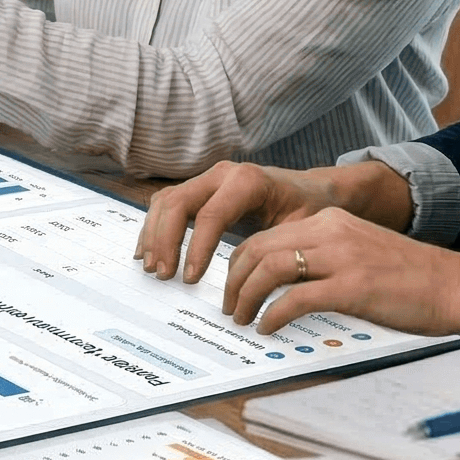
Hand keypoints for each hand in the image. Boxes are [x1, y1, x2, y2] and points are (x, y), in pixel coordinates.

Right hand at [134, 160, 343, 286]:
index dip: (196, 248)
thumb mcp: (302, 229)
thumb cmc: (308, 210)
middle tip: (163, 275)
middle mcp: (223, 173)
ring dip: (154, 235)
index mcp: (248, 181)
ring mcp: (208, 178)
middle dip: (165, 241)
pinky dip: (155, 227)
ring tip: (152, 268)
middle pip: (178, 203)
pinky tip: (149, 252)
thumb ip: (276, 251)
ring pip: (167, 201)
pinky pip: (168, 203)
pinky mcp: (200, 188)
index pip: (210, 215)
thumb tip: (253, 285)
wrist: (310, 190)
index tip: (189, 279)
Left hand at [219, 209, 459, 335]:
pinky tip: (269, 328)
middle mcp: (332, 231)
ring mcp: (342, 258)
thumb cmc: (412, 278)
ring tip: (242, 319)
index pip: (266, 236)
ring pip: (269, 269)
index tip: (233, 285)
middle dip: (235, 281)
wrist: (455, 286)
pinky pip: (295, 299)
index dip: (240, 263)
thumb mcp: (360, 251)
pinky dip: (273, 315)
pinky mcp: (352, 287)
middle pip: (259, 249)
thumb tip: (285, 283)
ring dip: (247, 297)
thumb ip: (325, 257)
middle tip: (229, 306)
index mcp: (331, 221)